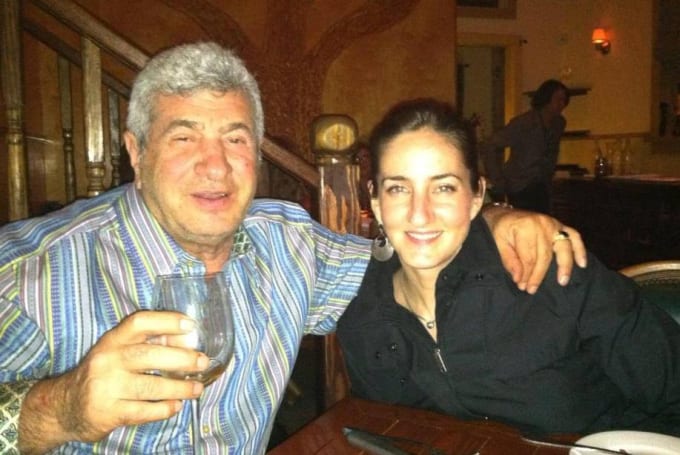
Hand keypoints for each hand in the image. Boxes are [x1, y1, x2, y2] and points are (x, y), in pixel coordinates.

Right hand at [19, 311, 206, 451]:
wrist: (65, 406)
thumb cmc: (102, 374)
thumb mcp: (117, 352)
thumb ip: (147, 344)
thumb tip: (188, 341)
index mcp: (112, 340)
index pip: (138, 322)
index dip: (165, 321)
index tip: (189, 325)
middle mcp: (107, 360)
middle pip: (148, 355)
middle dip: (181, 358)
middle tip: (203, 362)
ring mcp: (106, 387)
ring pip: (150, 386)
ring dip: (179, 388)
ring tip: (196, 389)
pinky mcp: (108, 413)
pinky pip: (143, 411)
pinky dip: (164, 409)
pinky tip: (176, 406)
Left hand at [482, 206, 586, 293]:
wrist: (505, 214)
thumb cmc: (501, 229)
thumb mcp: (498, 243)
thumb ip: (509, 260)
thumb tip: (519, 278)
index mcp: (525, 227)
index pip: (529, 257)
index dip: (526, 274)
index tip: (522, 286)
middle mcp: (542, 224)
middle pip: (545, 255)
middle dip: (538, 275)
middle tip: (532, 289)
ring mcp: (553, 223)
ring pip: (562, 248)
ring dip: (564, 266)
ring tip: (562, 281)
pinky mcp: (560, 225)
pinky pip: (574, 237)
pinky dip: (580, 250)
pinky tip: (582, 264)